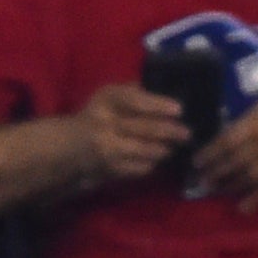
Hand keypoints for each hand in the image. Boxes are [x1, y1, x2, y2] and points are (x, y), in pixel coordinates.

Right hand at [66, 83, 193, 190]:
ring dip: (162, 149)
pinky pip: (137, 167)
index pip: (136, 101)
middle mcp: (105, 122)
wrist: (70, 146)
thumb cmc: (98, 115)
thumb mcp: (109, 95)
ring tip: (173, 147)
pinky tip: (157, 160)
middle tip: (186, 134)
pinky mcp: (109, 168)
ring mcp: (106, 147)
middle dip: (169, 131)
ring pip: (143, 149)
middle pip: (144, 127)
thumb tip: (166, 90)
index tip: (179, 110)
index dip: (159, 105)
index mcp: (107, 98)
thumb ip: (133, 91)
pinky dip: (150, 164)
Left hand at [193, 93, 257, 213]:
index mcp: (257, 121)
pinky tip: (241, 209)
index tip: (197, 162)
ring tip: (215, 191)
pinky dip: (253, 201)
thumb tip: (228, 131)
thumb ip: (249, 118)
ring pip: (245, 177)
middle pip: (231, 161)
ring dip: (228, 186)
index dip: (209, 153)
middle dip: (214, 172)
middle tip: (201, 182)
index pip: (226, 140)